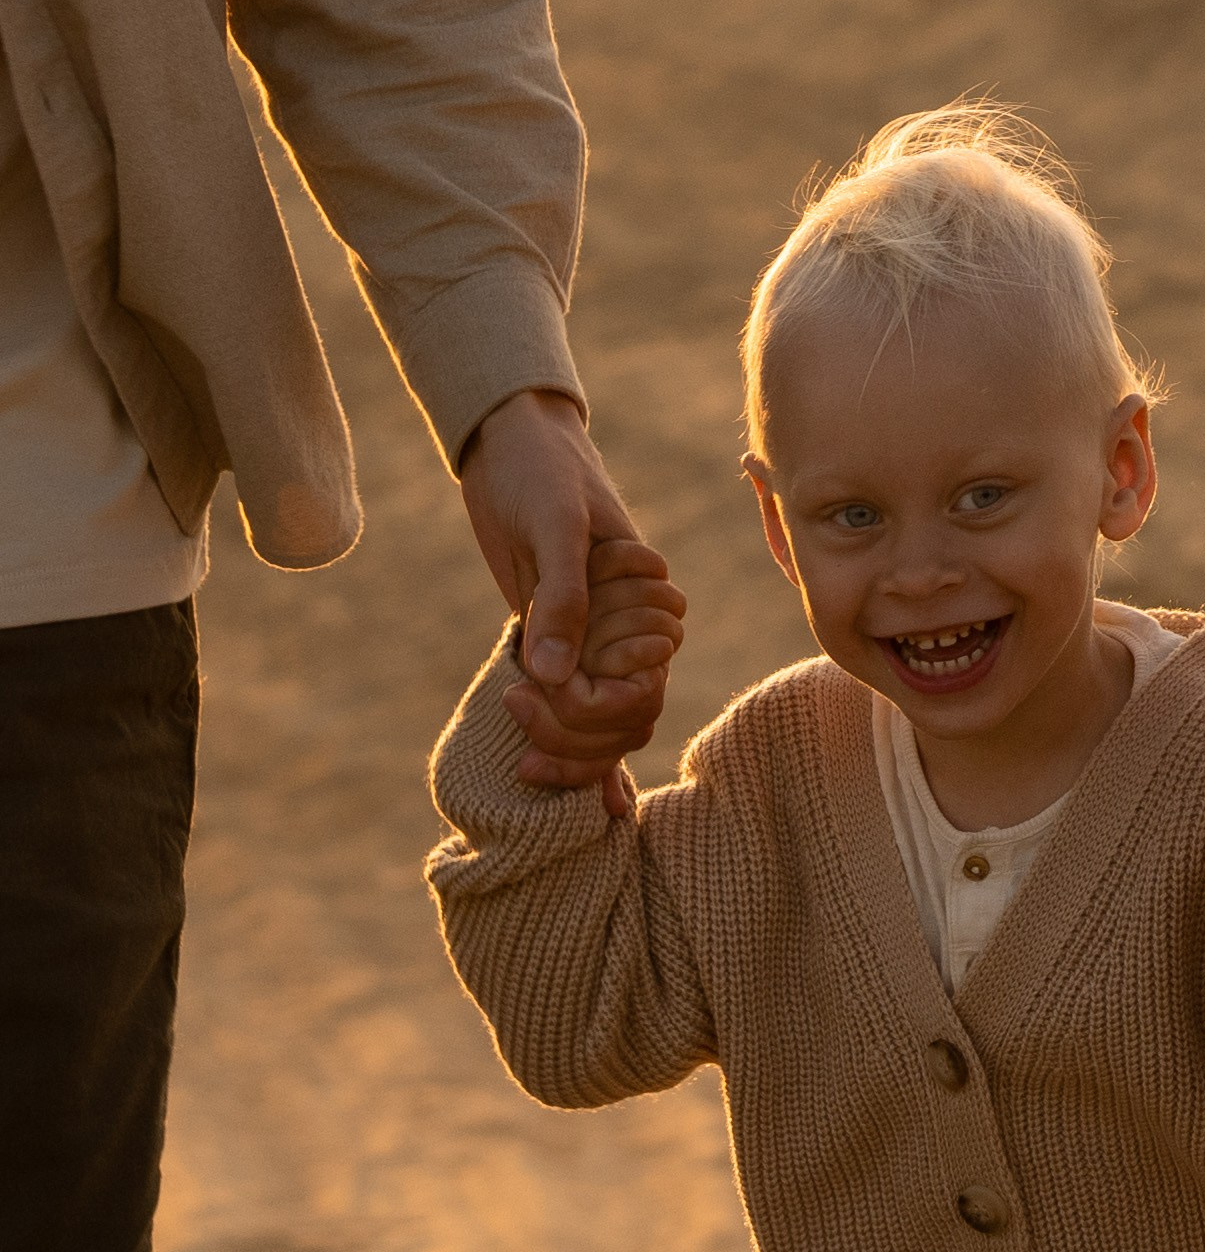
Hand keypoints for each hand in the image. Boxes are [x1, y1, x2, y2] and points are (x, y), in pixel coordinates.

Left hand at [461, 389, 679, 808]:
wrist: (512, 444)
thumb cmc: (544, 471)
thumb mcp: (556, 525)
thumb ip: (560, 599)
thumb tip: (551, 676)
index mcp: (645, 606)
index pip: (640, 687)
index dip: (594, 709)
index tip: (531, 691)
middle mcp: (625, 632)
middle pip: (625, 719)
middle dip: (575, 738)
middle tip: (514, 710)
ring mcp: (593, 642)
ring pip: (605, 727)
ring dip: (571, 755)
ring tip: (521, 765)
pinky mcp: (556, 644)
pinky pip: (576, 707)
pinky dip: (582, 756)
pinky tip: (599, 807)